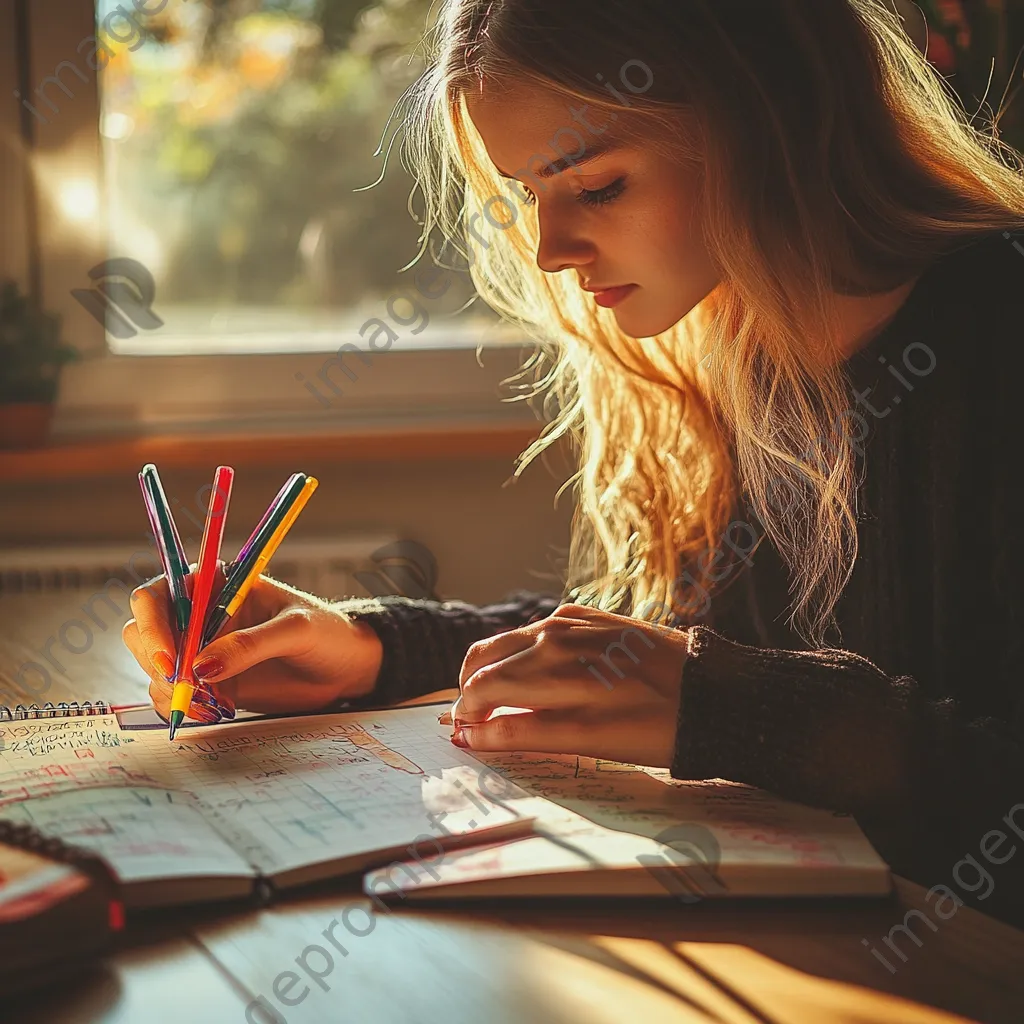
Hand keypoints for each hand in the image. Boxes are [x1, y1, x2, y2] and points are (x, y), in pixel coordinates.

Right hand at [122, 568, 382, 720]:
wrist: (345, 668)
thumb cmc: (327, 633)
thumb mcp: (296, 630)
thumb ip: (251, 644)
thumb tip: (202, 666)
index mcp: (217, 584)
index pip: (161, 593)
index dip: (153, 622)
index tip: (169, 656)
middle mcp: (200, 613)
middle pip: (144, 631)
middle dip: (156, 662)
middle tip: (185, 688)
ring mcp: (200, 648)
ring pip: (153, 666)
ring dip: (169, 689)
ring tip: (211, 704)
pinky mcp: (207, 681)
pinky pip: (172, 694)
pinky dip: (182, 706)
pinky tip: (214, 711)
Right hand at [445, 604, 689, 766]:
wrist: (712, 691)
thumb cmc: (653, 726)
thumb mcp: (586, 740)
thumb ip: (523, 734)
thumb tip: (472, 735)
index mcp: (548, 665)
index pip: (481, 687)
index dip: (466, 715)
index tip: (466, 736)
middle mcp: (552, 635)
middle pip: (484, 659)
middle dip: (471, 692)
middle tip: (479, 723)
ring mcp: (570, 620)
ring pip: (507, 642)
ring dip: (495, 671)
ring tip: (505, 706)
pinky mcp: (589, 615)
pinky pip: (537, 631)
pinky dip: (524, 655)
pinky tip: (539, 679)